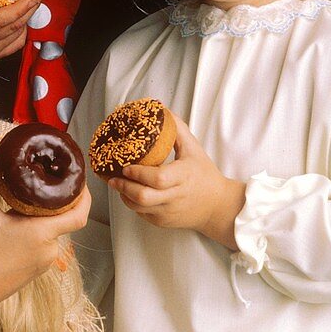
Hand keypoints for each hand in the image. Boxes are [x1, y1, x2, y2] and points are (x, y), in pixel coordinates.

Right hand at [0, 145, 92, 306]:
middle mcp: (50, 249)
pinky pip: (44, 243)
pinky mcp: (36, 269)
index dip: (85, 196)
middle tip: (48, 179)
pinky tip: (21, 221)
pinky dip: (38, 230)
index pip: (79, 214)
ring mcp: (44, 262)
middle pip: (64, 219)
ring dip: (45, 216)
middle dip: (58, 200)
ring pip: (52, 231)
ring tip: (31, 197)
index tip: (80, 179)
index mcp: (43, 233)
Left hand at [108, 115, 245, 248]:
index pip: (158, 179)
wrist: (217, 206)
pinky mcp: (163, 221)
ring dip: (124, 195)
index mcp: (183, 176)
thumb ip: (177, 129)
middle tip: (113, 176)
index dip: (139, 173)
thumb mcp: (194, 149)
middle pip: (144, 197)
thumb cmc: (205, 175)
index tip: (127, 165)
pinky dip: (133, 203)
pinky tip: (129, 192)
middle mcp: (175, 196)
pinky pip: (142, 214)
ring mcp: (168, 212)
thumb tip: (161, 110)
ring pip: (139, 208)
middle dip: (124, 186)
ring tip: (117, 183)